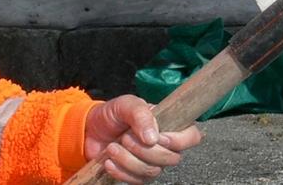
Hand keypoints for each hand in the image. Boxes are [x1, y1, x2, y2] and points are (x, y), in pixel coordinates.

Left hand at [83, 95, 202, 183]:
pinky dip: (121, 171)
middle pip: (172, 158)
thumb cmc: (112, 114)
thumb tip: (154, 138)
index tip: (159, 137)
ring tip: (113, 147)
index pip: (192, 136)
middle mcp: (164, 145)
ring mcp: (151, 162)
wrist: (90, 129)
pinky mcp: (137, 175)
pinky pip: (137, 181)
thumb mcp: (125, 104)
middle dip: (145, 150)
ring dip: (129, 160)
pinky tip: (109, 160)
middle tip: (125, 137)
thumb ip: (141, 115)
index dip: (180, 141)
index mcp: (168, 124)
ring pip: (152, 171)